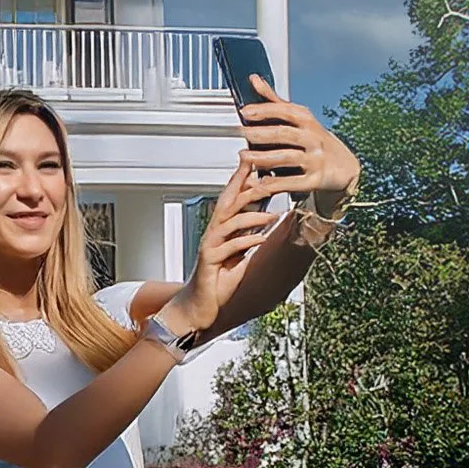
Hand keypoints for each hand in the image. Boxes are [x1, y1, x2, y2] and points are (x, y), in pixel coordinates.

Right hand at [159, 158, 280, 337]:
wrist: (196, 306)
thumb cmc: (216, 282)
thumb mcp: (237, 256)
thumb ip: (248, 238)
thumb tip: (264, 223)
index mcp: (220, 231)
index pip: (230, 199)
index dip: (239, 179)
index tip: (251, 162)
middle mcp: (212, 234)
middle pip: (226, 203)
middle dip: (242, 186)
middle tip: (259, 172)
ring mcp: (209, 247)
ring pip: (229, 223)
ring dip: (252, 216)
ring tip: (271, 214)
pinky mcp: (209, 262)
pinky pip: (230, 248)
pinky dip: (247, 241)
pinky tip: (261, 238)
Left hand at [240, 74, 362, 212]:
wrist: (347, 169)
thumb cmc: (317, 142)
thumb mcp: (301, 120)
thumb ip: (275, 102)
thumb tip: (254, 79)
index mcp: (308, 122)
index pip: (287, 112)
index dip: (266, 110)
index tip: (245, 111)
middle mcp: (314, 139)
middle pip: (285, 134)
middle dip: (261, 133)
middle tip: (241, 133)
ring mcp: (316, 160)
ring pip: (287, 157)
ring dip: (263, 157)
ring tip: (244, 156)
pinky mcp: (315, 180)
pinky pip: (291, 182)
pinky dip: (273, 183)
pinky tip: (258, 181)